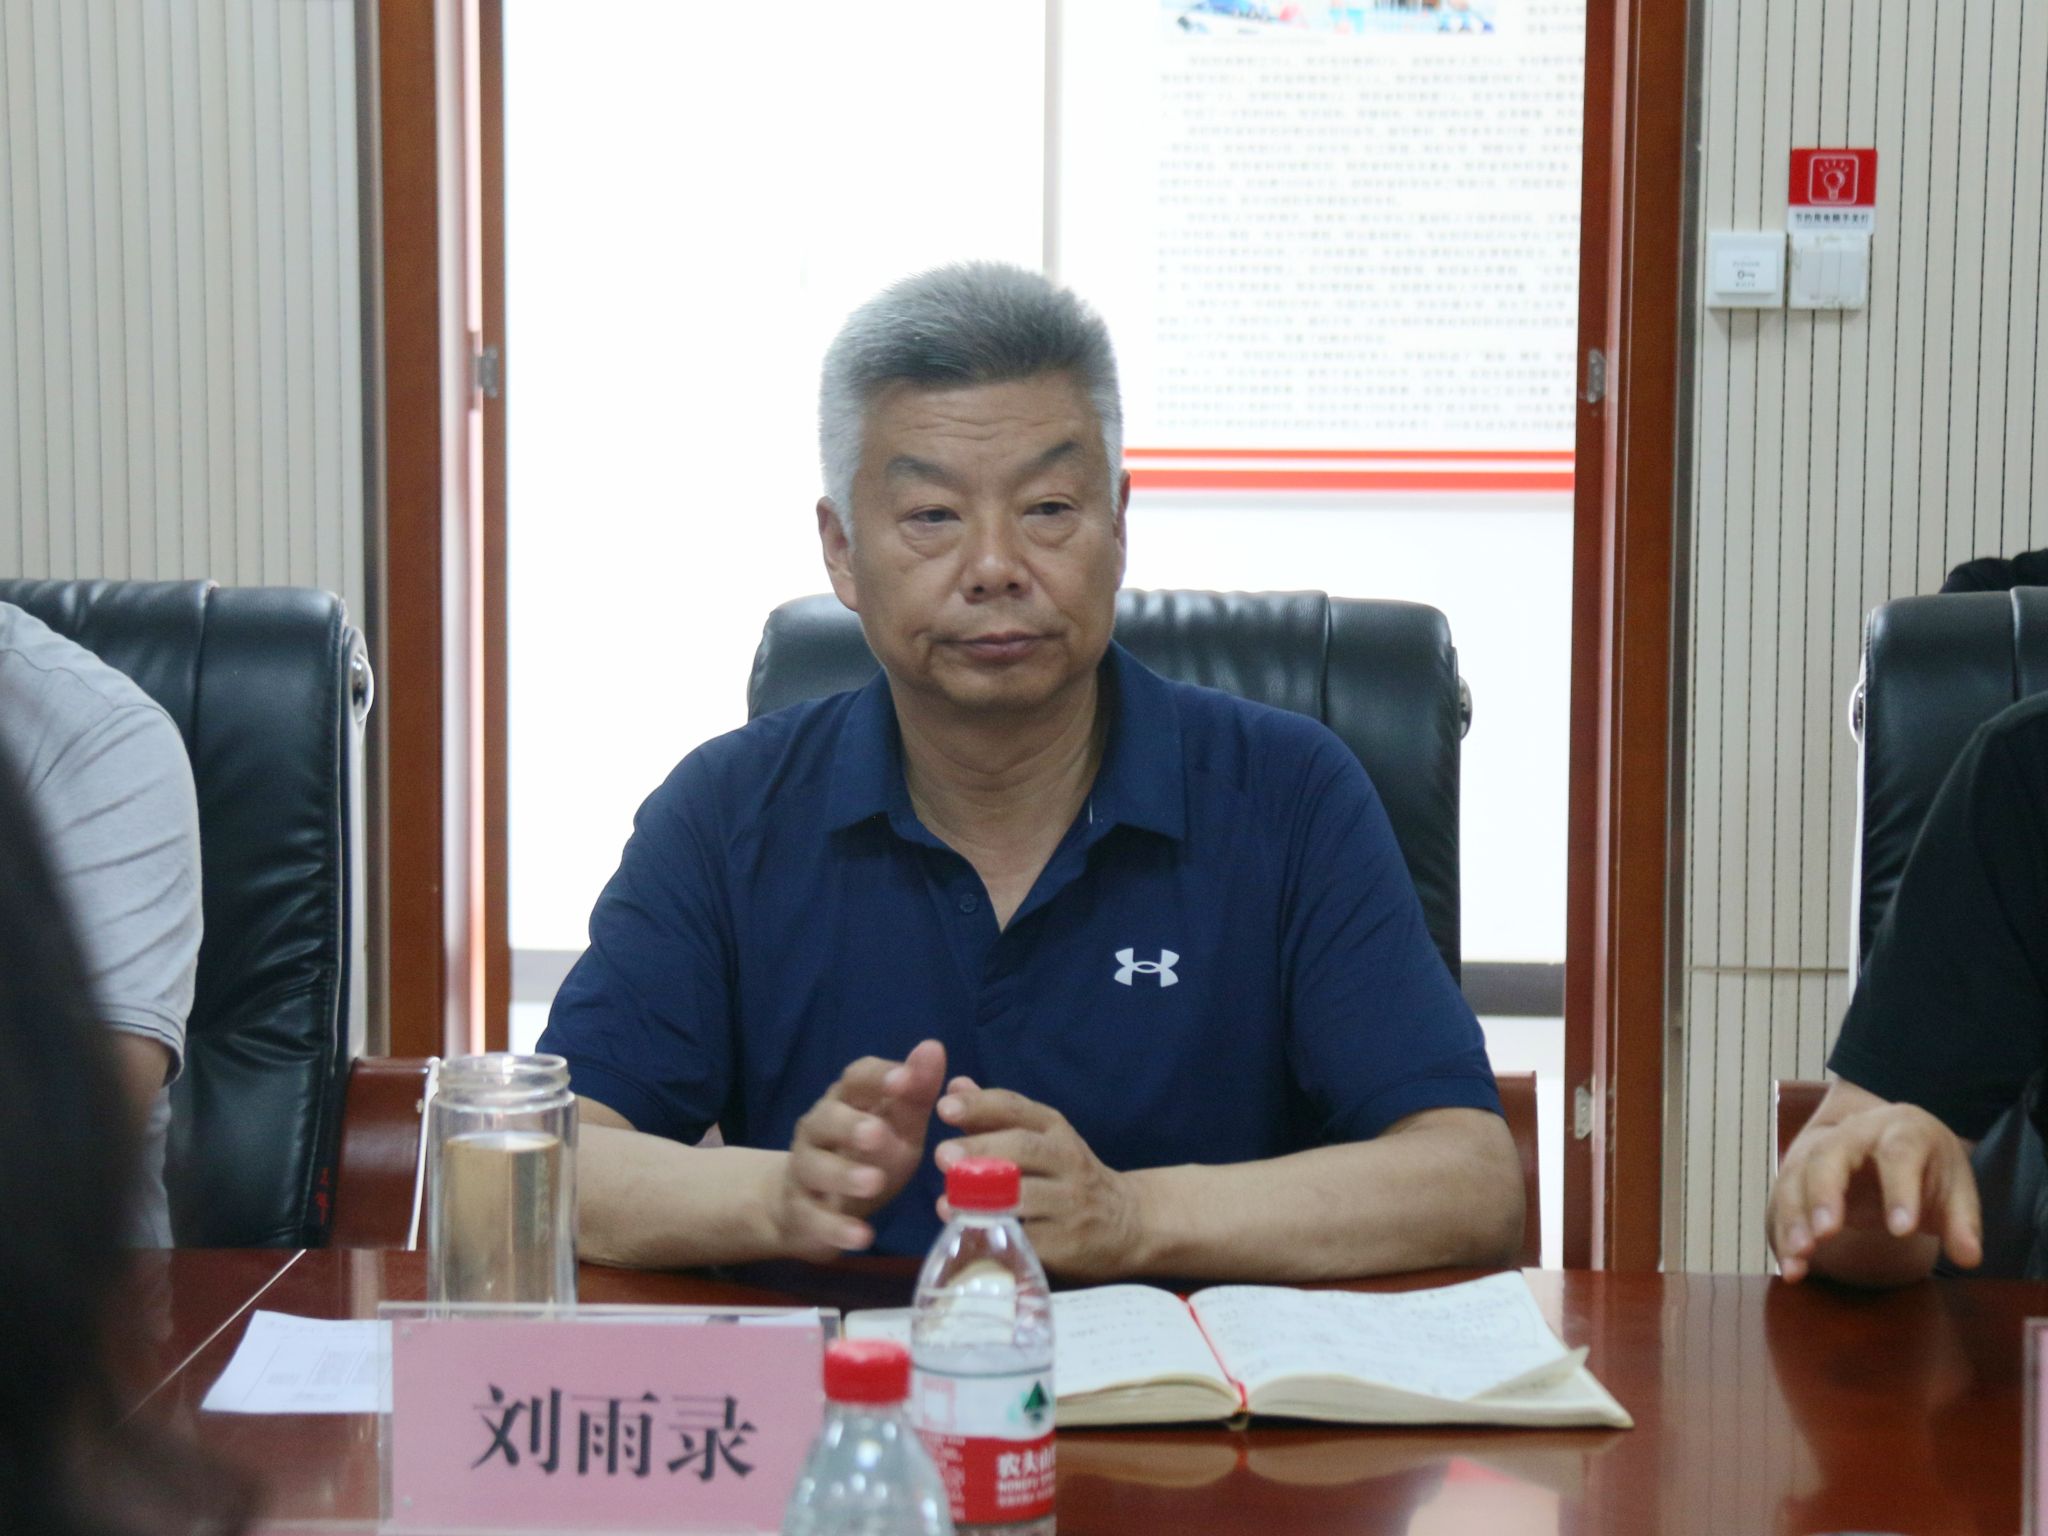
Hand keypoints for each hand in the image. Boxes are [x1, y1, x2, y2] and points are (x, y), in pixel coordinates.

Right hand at [774, 1040, 947, 1258]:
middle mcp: (818, 1127)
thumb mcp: (899, 1125)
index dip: (879, 1077)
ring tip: (873, 1184)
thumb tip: (933, 1047)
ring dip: (843, 1175)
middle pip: (827, 1118)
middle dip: (852, 1125)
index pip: (856, 1077)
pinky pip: (813, 1218)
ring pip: (815, 1167)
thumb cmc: (867, 1156)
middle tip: (879, 1134)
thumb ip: (916, 1092)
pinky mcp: (800, 1211)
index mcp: (847, 1100)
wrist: (811, 1206)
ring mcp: (805, 1169)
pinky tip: (861, 1236)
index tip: (905, 1080)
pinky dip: (835, 1227)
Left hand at [933, 1079, 1144, 1279]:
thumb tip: (955, 1087)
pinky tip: (967, 1230)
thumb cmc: (1067, 1175)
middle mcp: (1065, 1159)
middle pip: (1023, 1148)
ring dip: (984, 1197)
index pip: (1016, 1108)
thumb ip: (996, 1116)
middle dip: (981, 1151)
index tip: (944, 1107)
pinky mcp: (1066, 1243)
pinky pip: (1028, 1238)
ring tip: (948, 1199)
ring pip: (1026, 1195)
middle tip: (942, 1155)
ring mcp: (1068, 1202)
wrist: (1127, 1222)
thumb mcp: (1040, 1138)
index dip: (981, 1106)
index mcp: (1054, 1129)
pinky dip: (996, 1233)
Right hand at [1769, 1101, 1982, 1281]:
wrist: (1890, 1138)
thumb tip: (1969, 1258)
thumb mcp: (1954, 1188)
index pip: (1898, 1154)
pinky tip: (1792, 1267)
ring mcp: (1819, 1150)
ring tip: (1799, 1256)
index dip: (1898, 1190)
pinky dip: (1782, 1233)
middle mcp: (1852, 1134)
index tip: (1902, 1230)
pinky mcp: (1799, 1174)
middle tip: (1825, 1234)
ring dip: (1793, 1217)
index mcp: (1901, 1131)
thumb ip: (1962, 1222)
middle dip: (1822, 1194)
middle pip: (1828, 1157)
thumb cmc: (1926, 1166)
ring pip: (1795, 1177)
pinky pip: (1782, 1200)